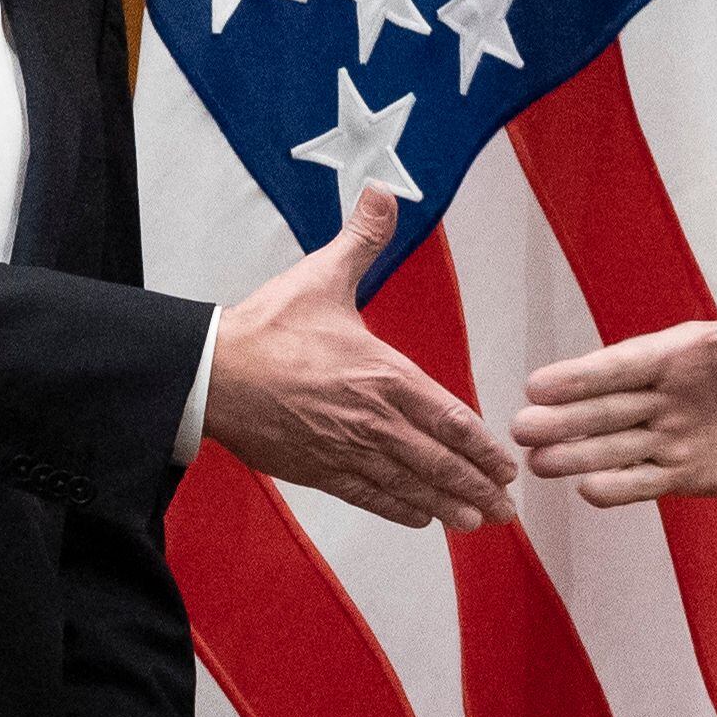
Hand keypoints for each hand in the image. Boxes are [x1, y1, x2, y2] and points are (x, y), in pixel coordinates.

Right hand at [206, 183, 517, 530]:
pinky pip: (367, 494)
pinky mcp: (316, 469)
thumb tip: (381, 194)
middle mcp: (372, 420)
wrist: (210, 373)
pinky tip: (419, 518)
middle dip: (475, 485)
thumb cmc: (266, 328)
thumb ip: (362, 239)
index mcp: (383, 375)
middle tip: (504, 505)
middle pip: (437, 461)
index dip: (482, 446)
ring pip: (408, 485)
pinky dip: (398, 508)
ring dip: (446, 505)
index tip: (505, 463)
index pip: (450, 418)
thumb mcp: (322, 276)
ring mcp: (345, 449)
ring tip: (476, 521)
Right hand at [513, 239, 716, 505]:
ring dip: (577, 455)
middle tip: (520, 428)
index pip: (623, 365)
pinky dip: (619, 488)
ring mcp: (673, 436)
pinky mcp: (688, 473)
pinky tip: (588, 492)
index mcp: (680, 353)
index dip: (583, 375)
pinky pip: (646, 481)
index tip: (539, 383)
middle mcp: (666, 395)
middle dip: (564, 418)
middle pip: (605, 409)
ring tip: (537, 464)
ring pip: (615, 447)